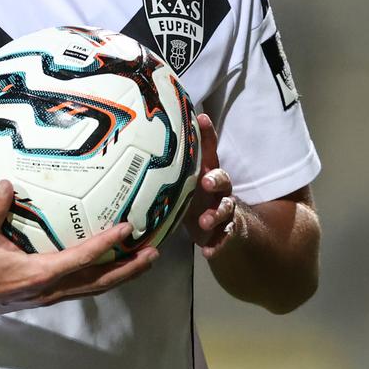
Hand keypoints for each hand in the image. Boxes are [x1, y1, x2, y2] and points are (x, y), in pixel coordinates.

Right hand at [0, 181, 157, 320]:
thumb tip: (7, 183)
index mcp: (37, 275)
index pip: (80, 259)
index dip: (106, 244)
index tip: (127, 229)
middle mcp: (48, 290)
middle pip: (99, 282)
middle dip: (129, 268)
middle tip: (154, 252)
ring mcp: (47, 296)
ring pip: (93, 288)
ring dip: (120, 275)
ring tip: (143, 260)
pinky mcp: (42, 295)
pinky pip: (80, 287)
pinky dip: (100, 277)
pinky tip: (109, 265)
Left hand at [185, 114, 238, 258]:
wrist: (219, 228)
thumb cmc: (197, 197)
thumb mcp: (186, 180)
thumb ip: (171, 165)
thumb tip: (142, 137)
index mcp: (209, 173)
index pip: (210, 150)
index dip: (208, 134)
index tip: (202, 118)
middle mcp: (220, 190)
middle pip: (223, 180)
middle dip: (215, 179)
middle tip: (206, 182)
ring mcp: (225, 211)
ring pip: (226, 210)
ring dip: (216, 215)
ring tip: (205, 221)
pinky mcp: (226, 233)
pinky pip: (225, 238)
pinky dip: (217, 245)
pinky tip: (208, 250)